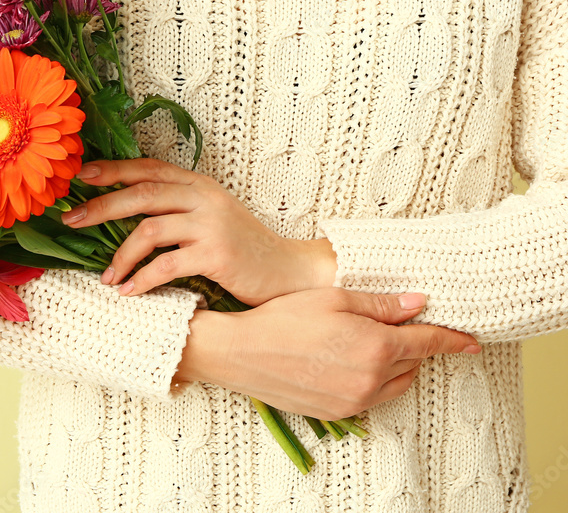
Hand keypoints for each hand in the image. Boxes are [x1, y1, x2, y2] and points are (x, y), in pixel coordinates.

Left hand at [61, 158, 337, 305]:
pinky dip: (143, 279)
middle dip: (101, 206)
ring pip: (149, 230)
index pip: (149, 169)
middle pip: (141, 194)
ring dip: (120, 255)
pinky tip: (128, 292)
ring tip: (106, 277)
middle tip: (71, 220)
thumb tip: (125, 212)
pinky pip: (166, 265)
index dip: (113, 170)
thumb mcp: (211, 216)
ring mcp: (210, 225)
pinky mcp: (216, 254)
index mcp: (199, 185)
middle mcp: (203, 198)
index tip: (80, 176)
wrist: (289, 271)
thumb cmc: (243, 248)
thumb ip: (178, 207)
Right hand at [174, 289, 480, 418]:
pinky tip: (355, 362)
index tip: (471, 341)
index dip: (452, 340)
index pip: (428, 343)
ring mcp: (355, 400)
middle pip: (413, 363)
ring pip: (396, 384)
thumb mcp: (334, 299)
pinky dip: (376, 381)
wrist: (241, 353)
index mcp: (376, 347)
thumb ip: (381, 304)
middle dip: (415, 345)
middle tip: (406, 327)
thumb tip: (418, 303)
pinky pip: (373, 397)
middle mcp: (372, 379)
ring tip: (377, 344)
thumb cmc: (283, 318)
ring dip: (397, 365)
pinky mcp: (338, 412)